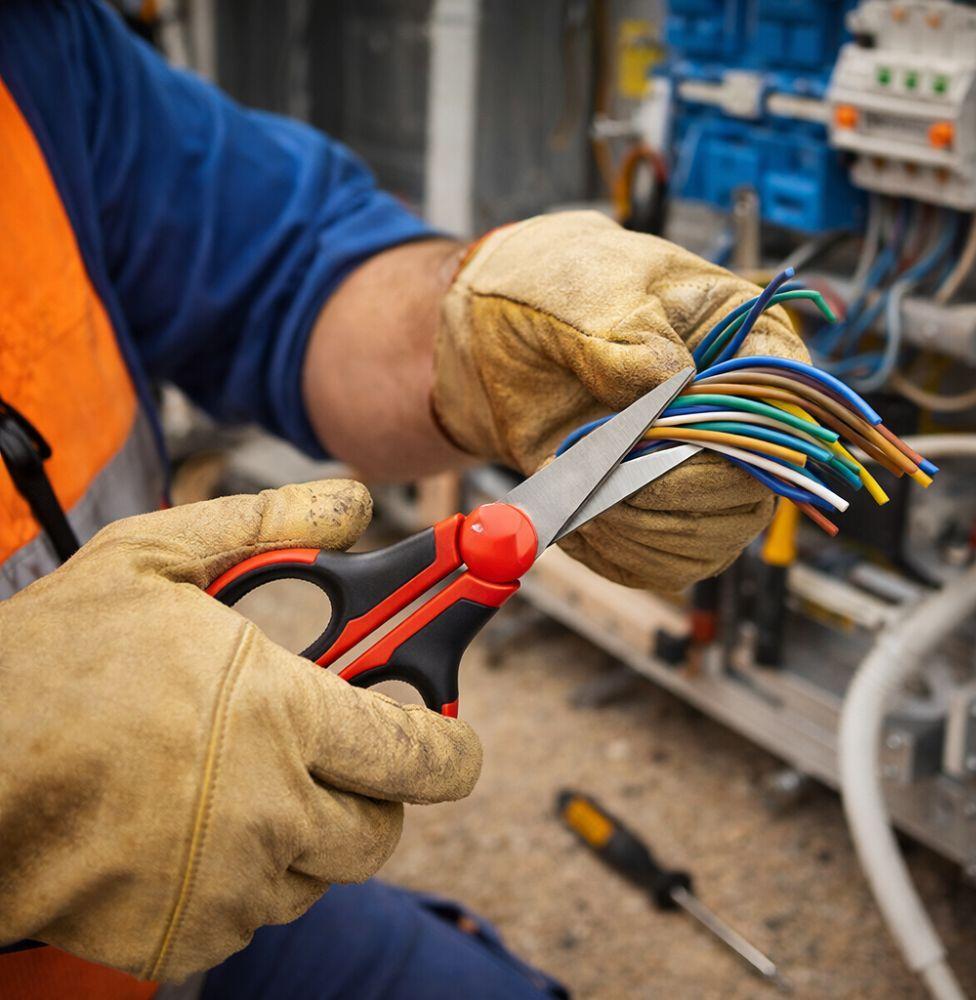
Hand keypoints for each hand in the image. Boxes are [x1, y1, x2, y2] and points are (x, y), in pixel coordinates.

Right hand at [0, 480, 480, 981]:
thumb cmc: (46, 663)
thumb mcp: (151, 559)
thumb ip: (266, 525)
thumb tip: (352, 504)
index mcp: (283, 716)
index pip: (426, 755)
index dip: (451, 743)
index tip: (449, 734)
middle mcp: (271, 811)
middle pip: (383, 826)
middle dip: (374, 787)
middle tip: (334, 750)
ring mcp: (229, 884)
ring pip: (320, 871)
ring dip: (306, 828)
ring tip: (243, 777)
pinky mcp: (183, 934)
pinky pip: (254, 912)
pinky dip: (246, 873)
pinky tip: (191, 822)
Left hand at [433, 211, 808, 591]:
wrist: (493, 336)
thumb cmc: (555, 289)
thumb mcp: (591, 289)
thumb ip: (633, 333)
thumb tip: (672, 381)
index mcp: (742, 339)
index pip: (783, 402)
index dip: (738, 433)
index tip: (668, 434)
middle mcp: (729, 415)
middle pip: (751, 491)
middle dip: (675, 490)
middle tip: (609, 466)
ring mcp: (692, 470)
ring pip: (710, 540)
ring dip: (642, 527)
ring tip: (583, 488)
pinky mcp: (649, 510)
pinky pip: (660, 564)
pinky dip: (618, 552)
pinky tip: (578, 515)